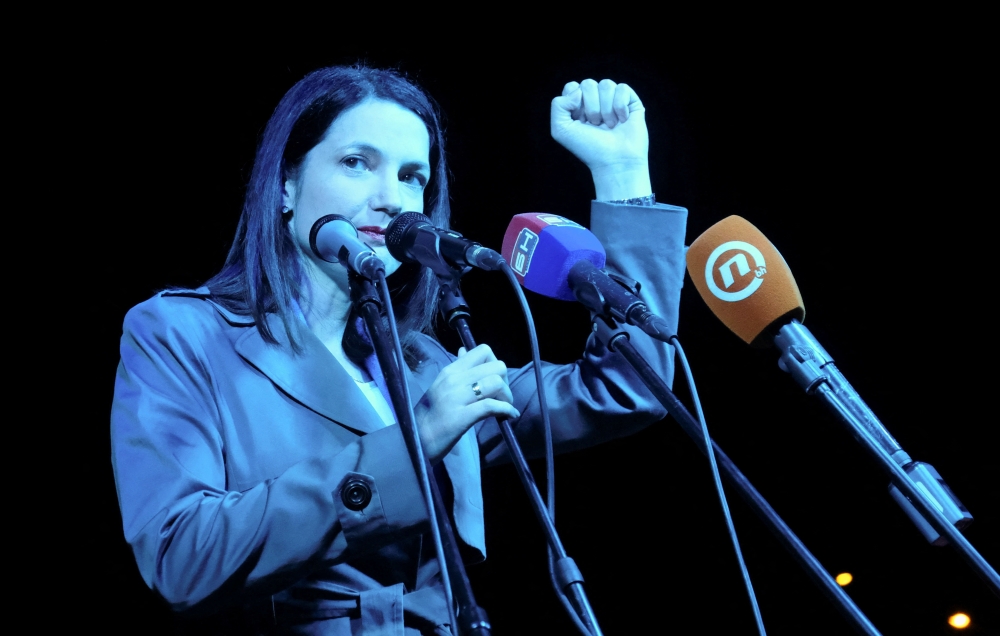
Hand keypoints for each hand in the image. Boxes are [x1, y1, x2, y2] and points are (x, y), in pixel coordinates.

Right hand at [414, 344, 519, 463]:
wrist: (412, 442)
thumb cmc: (428, 417)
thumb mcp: (440, 387)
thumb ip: (457, 371)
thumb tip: (464, 350)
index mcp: (450, 371)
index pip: (483, 351)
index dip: (495, 364)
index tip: (494, 380)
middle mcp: (453, 380)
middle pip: (496, 366)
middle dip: (505, 381)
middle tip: (501, 396)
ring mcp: (456, 398)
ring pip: (496, 383)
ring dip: (507, 397)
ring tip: (504, 408)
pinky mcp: (460, 417)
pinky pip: (492, 406)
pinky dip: (506, 411)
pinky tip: (508, 417)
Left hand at [550, 79, 651, 200]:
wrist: (614, 162)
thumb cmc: (589, 149)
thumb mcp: (561, 130)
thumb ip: (558, 105)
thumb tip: (578, 91)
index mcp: (578, 107)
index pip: (572, 87)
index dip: (574, 102)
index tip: (579, 121)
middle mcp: (596, 102)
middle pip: (588, 84)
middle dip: (591, 107)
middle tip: (595, 125)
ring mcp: (613, 101)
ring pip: (606, 84)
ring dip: (606, 109)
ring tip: (609, 125)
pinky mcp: (631, 102)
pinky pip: (622, 88)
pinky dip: (620, 106)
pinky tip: (622, 120)